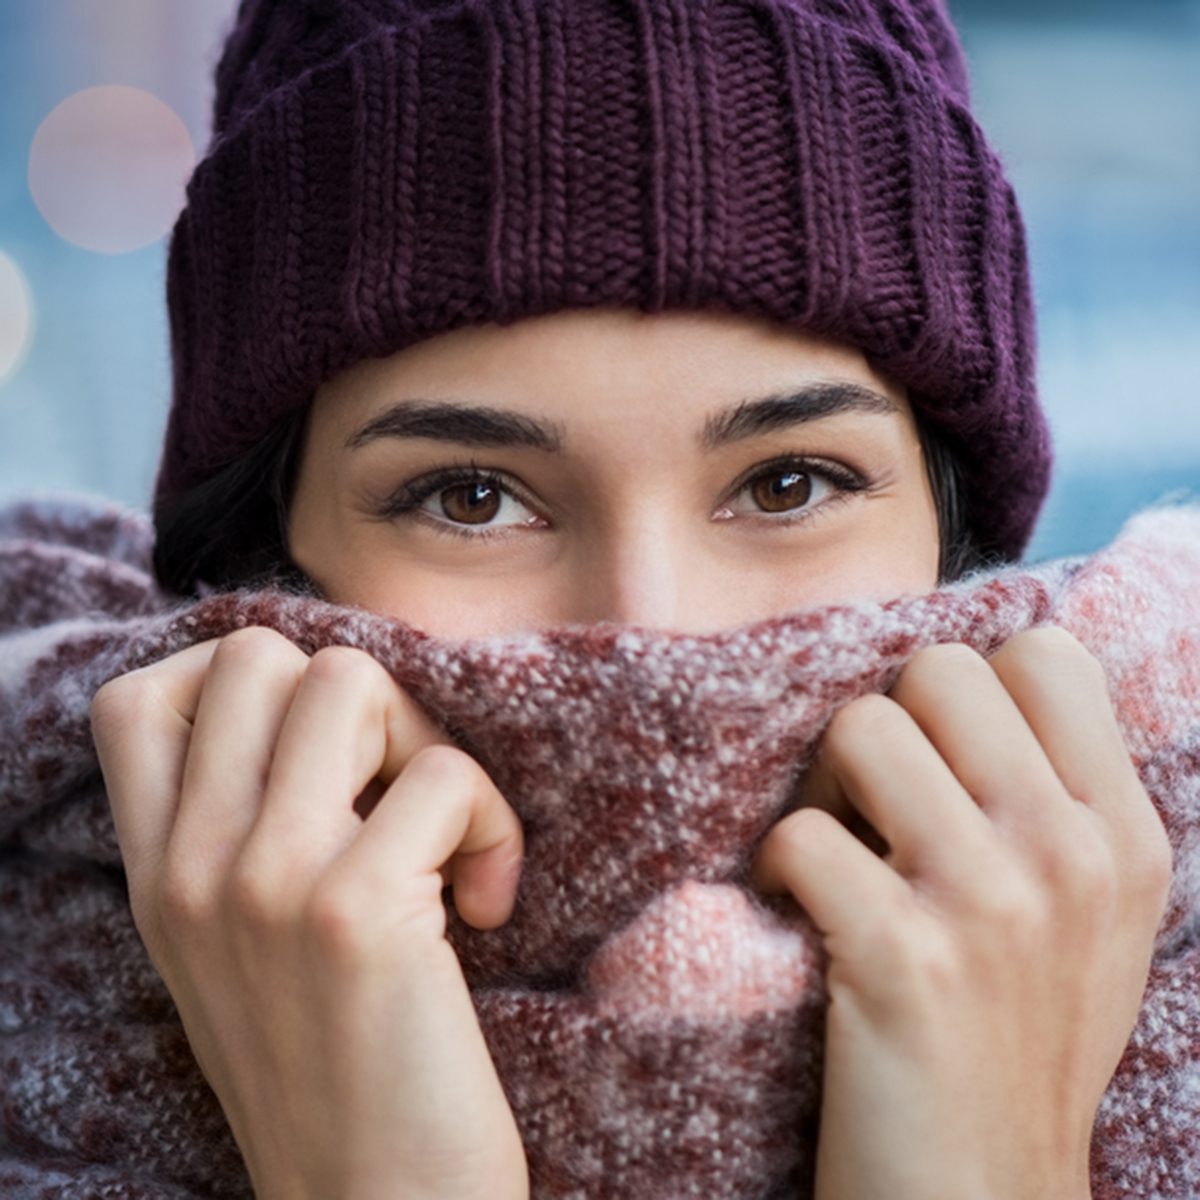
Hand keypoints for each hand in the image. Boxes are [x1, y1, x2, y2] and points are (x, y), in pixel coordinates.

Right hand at [90, 627, 527, 1199]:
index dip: (241, 683)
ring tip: (444, 840)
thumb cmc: (334, 1071)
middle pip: (262, 656)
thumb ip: (241, 836)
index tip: (319, 751)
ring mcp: (266, 882)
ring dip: (426, 743)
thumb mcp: (238, 951)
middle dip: (358, 701)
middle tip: (397, 793)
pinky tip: (488, 906)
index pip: (142, 701)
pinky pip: (445, 775)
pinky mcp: (355, 910)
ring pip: (351, 681)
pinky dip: (493, 824)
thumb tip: (323, 708)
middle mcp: (194, 867)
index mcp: (159, 877)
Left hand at [752, 626, 1171, 1199]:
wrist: (983, 1199)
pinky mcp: (903, 956)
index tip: (941, 758)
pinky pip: (802, 833)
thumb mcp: (1087, 917)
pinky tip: (795, 911)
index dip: (969, 690)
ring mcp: (991, 903)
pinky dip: (776, 866)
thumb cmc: (1015, 1044)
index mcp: (1122, 834)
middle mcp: (1069, 853)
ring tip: (834, 855)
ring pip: (862, 729)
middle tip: (870, 805)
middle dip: (887, 724)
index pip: (1043, 654)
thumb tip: (966, 686)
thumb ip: (1052, 800)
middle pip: (938, 672)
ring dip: (822, 788)